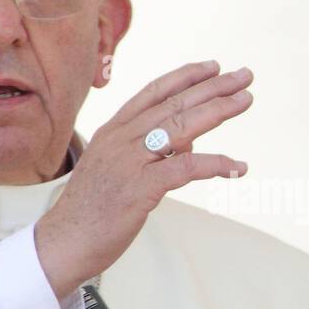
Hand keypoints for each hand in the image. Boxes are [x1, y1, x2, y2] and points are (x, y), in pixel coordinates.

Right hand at [35, 60, 252, 300]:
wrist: (63, 242)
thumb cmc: (91, 210)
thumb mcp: (115, 169)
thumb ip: (149, 152)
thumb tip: (189, 144)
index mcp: (114, 131)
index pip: (154, 92)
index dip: (186, 77)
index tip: (214, 66)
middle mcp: (121, 139)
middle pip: (175, 104)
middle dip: (214, 87)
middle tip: (245, 75)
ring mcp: (130, 161)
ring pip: (182, 127)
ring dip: (219, 111)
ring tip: (246, 100)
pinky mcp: (140, 188)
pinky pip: (187, 168)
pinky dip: (217, 164)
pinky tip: (239, 166)